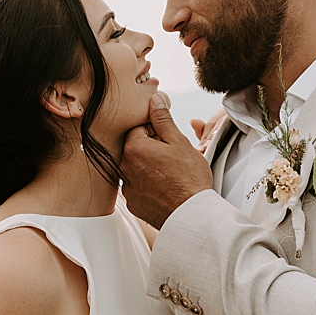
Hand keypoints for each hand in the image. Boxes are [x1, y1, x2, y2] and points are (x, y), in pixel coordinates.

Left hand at [121, 95, 214, 228]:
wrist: (191, 214)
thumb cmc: (189, 179)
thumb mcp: (179, 142)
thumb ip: (163, 119)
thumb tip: (155, 100)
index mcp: (134, 148)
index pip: (139, 128)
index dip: (157, 131)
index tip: (169, 140)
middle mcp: (124, 167)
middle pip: (136, 148)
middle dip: (152, 149)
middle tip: (173, 158)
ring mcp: (127, 187)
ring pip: (137, 168)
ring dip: (150, 167)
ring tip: (171, 175)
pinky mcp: (133, 203)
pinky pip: (138, 187)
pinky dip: (149, 185)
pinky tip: (166, 189)